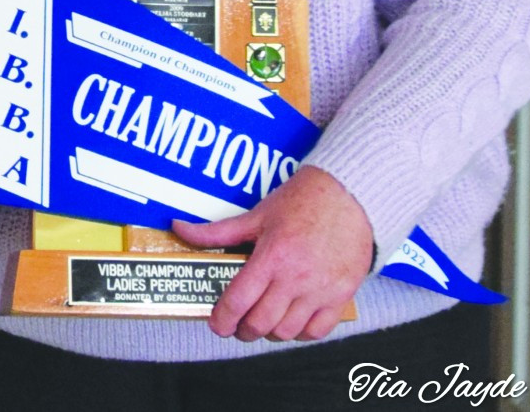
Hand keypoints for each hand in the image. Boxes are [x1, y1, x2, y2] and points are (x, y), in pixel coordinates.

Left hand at [171, 165, 372, 341]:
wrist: (349, 196)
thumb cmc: (302, 201)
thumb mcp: (256, 215)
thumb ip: (217, 232)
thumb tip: (180, 228)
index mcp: (272, 257)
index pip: (239, 301)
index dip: (222, 320)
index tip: (217, 324)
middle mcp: (296, 278)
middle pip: (261, 323)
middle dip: (243, 330)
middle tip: (237, 325)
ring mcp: (320, 290)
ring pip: (288, 331)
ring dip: (270, 332)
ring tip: (263, 321)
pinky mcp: (341, 295)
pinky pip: (318, 331)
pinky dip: (301, 333)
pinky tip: (291, 321)